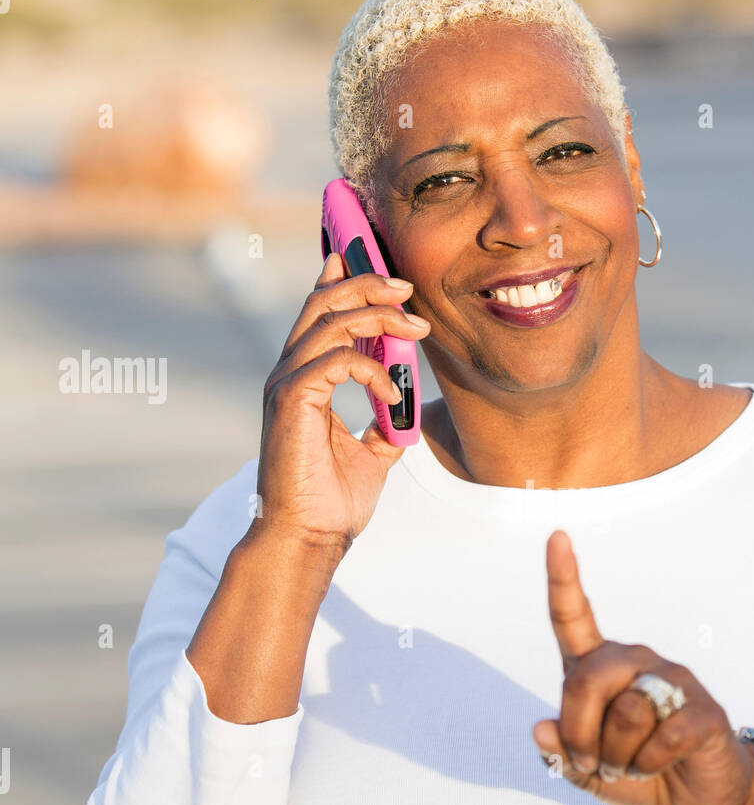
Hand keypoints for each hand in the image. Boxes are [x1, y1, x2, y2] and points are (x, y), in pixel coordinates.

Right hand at [253, 252, 430, 557]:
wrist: (310, 536)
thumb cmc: (332, 501)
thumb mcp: (371, 454)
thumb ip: (383, 424)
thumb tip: (405, 411)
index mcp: (304, 380)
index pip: (320, 315)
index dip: (344, 281)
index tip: (382, 268)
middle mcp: (289, 374)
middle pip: (323, 303)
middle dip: (366, 284)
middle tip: (408, 288)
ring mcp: (286, 384)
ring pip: (331, 322)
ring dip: (378, 317)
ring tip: (417, 329)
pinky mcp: (291, 399)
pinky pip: (337, 360)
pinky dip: (372, 369)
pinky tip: (394, 394)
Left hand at [532, 530, 753, 804]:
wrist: (697, 796)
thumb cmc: (636, 772)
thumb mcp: (587, 772)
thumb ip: (560, 754)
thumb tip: (540, 729)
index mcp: (599, 667)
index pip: (573, 618)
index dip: (562, 579)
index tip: (556, 537)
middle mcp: (634, 661)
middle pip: (588, 680)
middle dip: (579, 734)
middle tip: (593, 764)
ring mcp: (672, 680)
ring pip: (626, 712)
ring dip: (618, 757)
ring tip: (631, 766)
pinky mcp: (703, 709)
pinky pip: (662, 737)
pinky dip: (649, 764)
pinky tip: (659, 765)